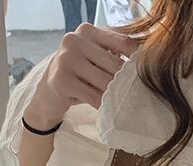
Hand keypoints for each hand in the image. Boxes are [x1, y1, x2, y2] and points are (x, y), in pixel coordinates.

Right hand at [26, 22, 140, 125]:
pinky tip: (103, 107)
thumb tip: (142, 65)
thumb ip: (113, 56)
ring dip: (113, 94)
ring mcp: (66, 58)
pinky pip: (92, 95)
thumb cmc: (78, 77)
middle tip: (131, 94)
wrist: (48, 94)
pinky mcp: (62, 79)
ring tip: (117, 101)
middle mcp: (74, 39)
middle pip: (114, 63)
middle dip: (123, 82)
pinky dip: (101, 104)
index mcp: (87, 31)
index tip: (144, 73)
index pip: (122, 42)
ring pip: (104, 81)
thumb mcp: (95, 60)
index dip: (137, 59)